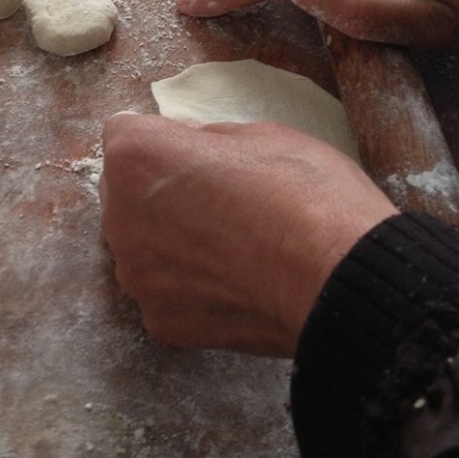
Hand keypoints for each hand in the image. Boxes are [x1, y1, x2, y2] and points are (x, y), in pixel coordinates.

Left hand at [99, 113, 397, 357]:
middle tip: (218, 201)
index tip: (199, 154)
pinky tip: (236, 285)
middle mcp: (119, 217)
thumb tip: (190, 146)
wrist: (339, 278)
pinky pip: (168, 294)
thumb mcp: (262, 134)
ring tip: (232, 248)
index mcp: (135, 157)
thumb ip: (208, 139)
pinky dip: (192, 290)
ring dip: (172, 243)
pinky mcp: (161, 323)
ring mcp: (137, 277)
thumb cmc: (305, 191)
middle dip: (158, 191)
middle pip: (126, 194)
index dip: (164, 140)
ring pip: (143, 248)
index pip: (124, 134)